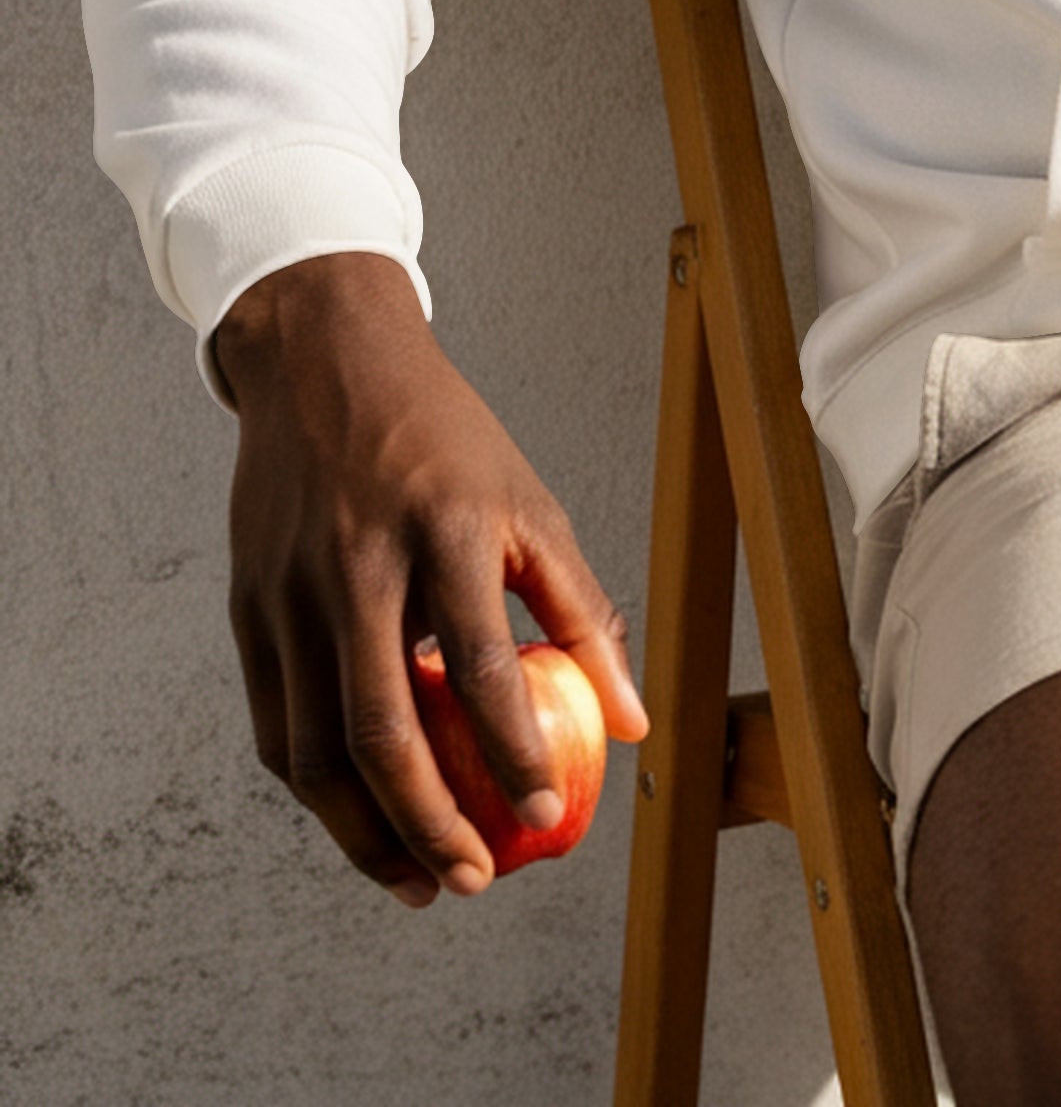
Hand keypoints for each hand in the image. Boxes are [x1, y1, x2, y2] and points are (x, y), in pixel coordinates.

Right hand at [216, 253, 648, 903]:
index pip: (479, 663)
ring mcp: (291, 591)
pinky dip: (318, 790)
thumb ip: (580, 609)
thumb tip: (632, 719)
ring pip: (316, 750)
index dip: (514, 750)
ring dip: (365, 833)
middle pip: (383, 729)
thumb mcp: (531, 501)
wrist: (326, 362)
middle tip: (473, 881)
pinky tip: (361, 820)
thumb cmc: (447, 442)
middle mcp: (360, 562)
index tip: (542, 817)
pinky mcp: (247, 610)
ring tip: (419, 879)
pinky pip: (277, 728)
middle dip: (430, 824)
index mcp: (447, 526)